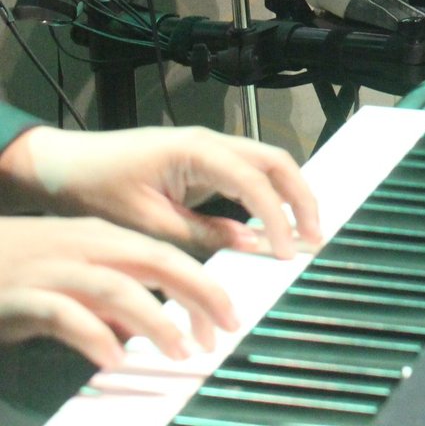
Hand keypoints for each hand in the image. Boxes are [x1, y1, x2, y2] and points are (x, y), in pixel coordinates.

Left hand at [0, 125, 320, 259]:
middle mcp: (211, 141)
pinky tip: (273, 220)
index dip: (276, 218)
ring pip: (267, 164)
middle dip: (301, 197)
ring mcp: (209, 148)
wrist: (63, 165)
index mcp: (197, 149)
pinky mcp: (203, 161)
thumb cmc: (96, 187)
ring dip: (288, 194)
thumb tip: (251, 244)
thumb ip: (203, 233)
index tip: (286, 251)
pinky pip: (248, 173)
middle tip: (314, 235)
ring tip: (301, 231)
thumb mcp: (148, 221)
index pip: (254, 182)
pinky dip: (268, 195)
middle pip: (276, 162)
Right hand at [0, 216, 236, 367]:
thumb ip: (109, 299)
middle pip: (156, 263)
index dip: (204, 284)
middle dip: (199, 293)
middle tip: (227, 326)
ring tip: (180, 349)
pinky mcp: (24, 296)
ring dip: (155, 320)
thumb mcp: (72, 276)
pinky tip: (115, 358)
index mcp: (102, 239)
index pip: (167, 256)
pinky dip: (95, 336)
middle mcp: (85, 248)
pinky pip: (66, 315)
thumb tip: (143, 328)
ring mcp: (54, 270)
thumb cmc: (15, 267)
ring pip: (118, 289)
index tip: (229, 314)